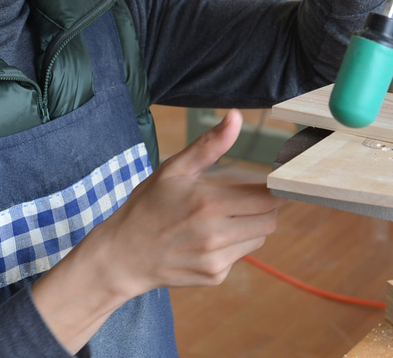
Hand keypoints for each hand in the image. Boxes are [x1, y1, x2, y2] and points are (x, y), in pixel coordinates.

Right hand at [32, 110, 279, 352]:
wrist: (122, 255)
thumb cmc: (147, 205)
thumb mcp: (174, 169)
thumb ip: (209, 144)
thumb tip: (236, 116)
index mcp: (208, 203)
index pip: (266, 198)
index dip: (270, 188)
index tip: (264, 181)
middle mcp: (216, 235)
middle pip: (269, 220)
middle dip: (263, 206)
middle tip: (244, 197)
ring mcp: (216, 259)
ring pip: (258, 239)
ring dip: (250, 225)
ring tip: (223, 216)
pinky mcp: (214, 276)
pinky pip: (240, 255)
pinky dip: (234, 244)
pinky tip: (209, 237)